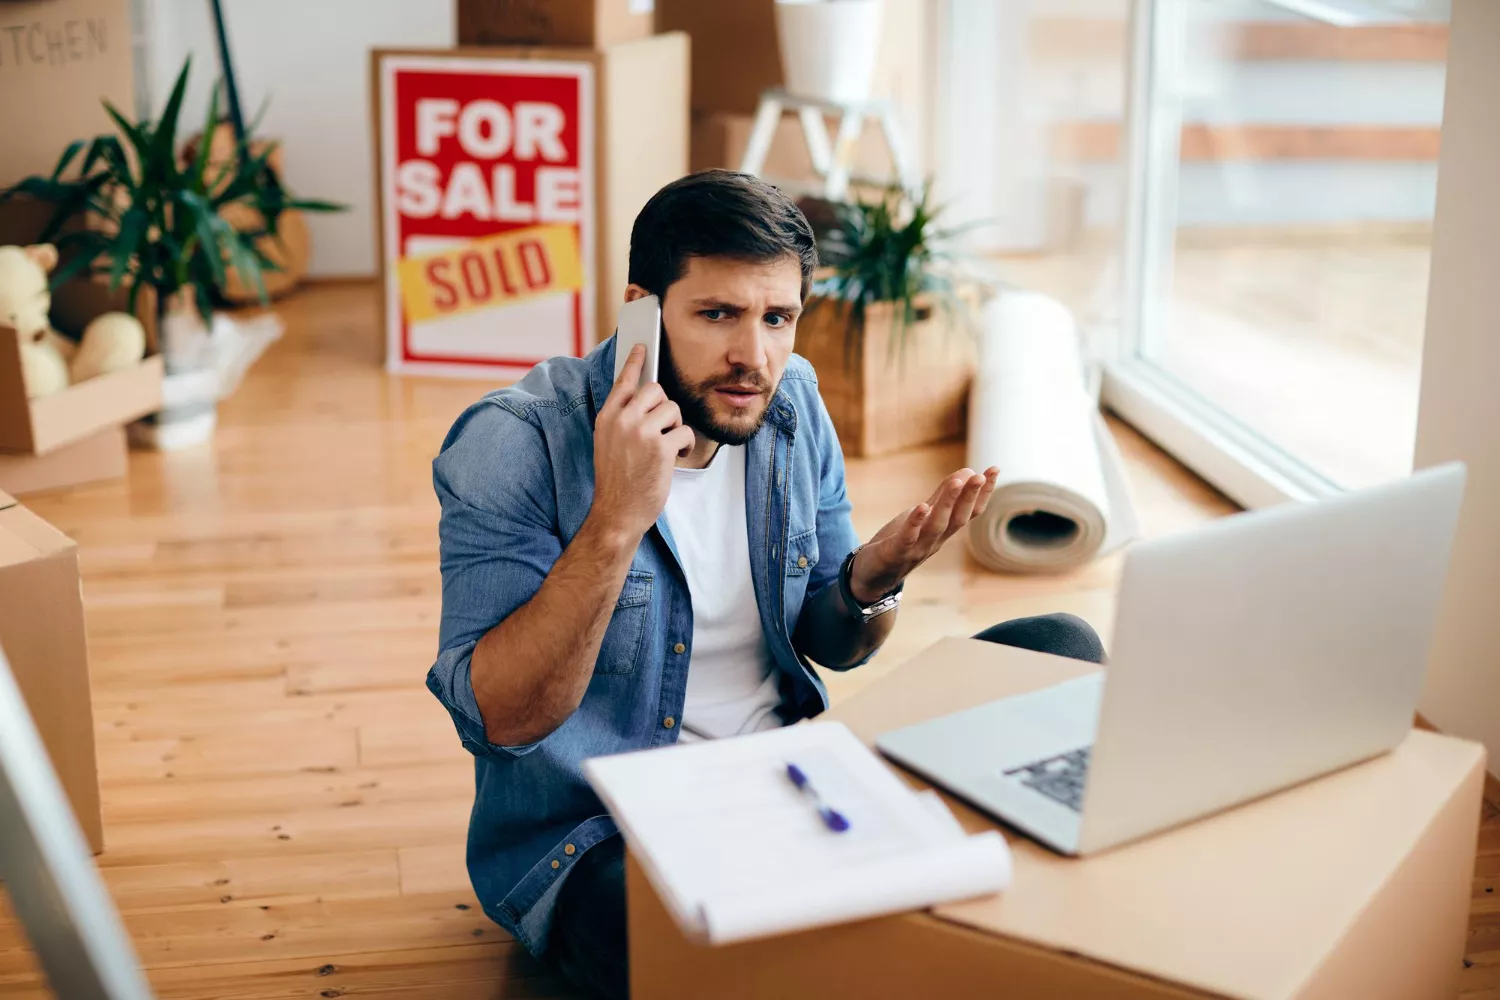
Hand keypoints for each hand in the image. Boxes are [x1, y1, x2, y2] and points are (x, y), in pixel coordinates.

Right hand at [589, 345, 694, 542]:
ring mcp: (641, 433)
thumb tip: (643, 399)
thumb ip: (621, 420)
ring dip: (675, 428)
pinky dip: (684, 446)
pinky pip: (685, 432)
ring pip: (673, 410)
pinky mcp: (661, 448)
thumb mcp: (607, 444)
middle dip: (664, 408)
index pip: (623, 381)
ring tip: (666, 448)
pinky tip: (675, 458)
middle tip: (662, 429)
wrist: (616, 513)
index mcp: (607, 418)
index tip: (643, 346)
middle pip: (655, 390)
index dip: (634, 362)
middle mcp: (622, 421)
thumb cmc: (617, 481)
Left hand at [849, 466, 998, 602]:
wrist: (872, 578)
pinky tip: (922, 506)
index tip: (994, 469)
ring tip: (957, 482)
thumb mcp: (922, 516)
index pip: (969, 512)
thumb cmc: (899, 544)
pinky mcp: (895, 553)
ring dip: (947, 504)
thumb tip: (966, 471)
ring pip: (937, 526)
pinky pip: (908, 538)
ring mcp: (916, 549)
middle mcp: (935, 542)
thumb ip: (942, 497)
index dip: (983, 492)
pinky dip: (915, 523)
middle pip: (958, 519)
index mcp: (943, 532)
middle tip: (980, 475)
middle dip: (970, 497)